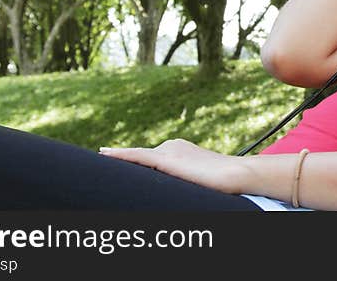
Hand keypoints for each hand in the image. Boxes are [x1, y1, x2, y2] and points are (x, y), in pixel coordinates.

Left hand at [99, 139, 246, 193]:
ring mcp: (167, 150)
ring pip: (137, 159)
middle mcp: (170, 145)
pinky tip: (105, 155)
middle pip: (141, 160)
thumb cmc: (221, 182)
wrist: (234, 174)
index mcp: (177, 149)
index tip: (112, 160)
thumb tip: (170, 191)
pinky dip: (119, 156)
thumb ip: (181, 178)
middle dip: (124, 165)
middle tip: (104, 163)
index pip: (149, 157)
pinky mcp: (165, 159)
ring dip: (120, 163)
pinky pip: (136, 157)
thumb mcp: (197, 178)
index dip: (131, 161)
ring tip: (102, 161)